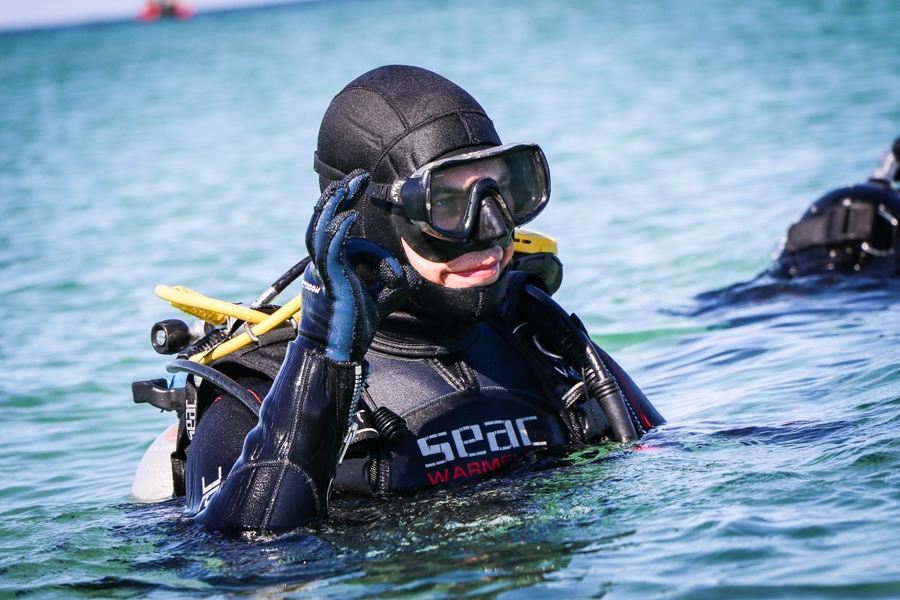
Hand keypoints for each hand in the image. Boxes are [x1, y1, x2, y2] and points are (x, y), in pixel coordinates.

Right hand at [298, 170, 418, 361]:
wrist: (338, 355)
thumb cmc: (354, 330)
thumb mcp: (381, 300)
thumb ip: (394, 285)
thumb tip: (409, 272)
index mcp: (330, 267)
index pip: (344, 236)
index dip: (353, 217)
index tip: (360, 186)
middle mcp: (321, 266)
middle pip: (323, 223)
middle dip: (338, 197)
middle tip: (357, 177)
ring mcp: (321, 273)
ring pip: (320, 232)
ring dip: (332, 207)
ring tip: (347, 186)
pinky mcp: (326, 283)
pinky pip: (327, 253)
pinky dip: (336, 234)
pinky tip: (346, 218)